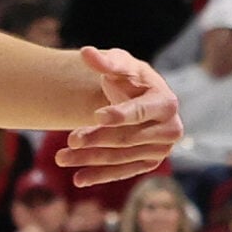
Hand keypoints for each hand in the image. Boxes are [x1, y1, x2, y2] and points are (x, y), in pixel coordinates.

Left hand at [55, 49, 182, 184]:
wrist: (141, 101)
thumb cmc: (131, 80)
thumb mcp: (121, 66)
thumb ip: (106, 62)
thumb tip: (87, 53)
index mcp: (166, 103)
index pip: (142, 112)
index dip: (121, 115)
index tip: (97, 116)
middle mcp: (171, 130)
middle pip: (129, 138)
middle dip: (97, 139)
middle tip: (70, 139)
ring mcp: (161, 150)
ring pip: (121, 157)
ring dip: (90, 159)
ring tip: (61, 158)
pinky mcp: (149, 163)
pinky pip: (124, 172)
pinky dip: (100, 176)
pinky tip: (78, 179)